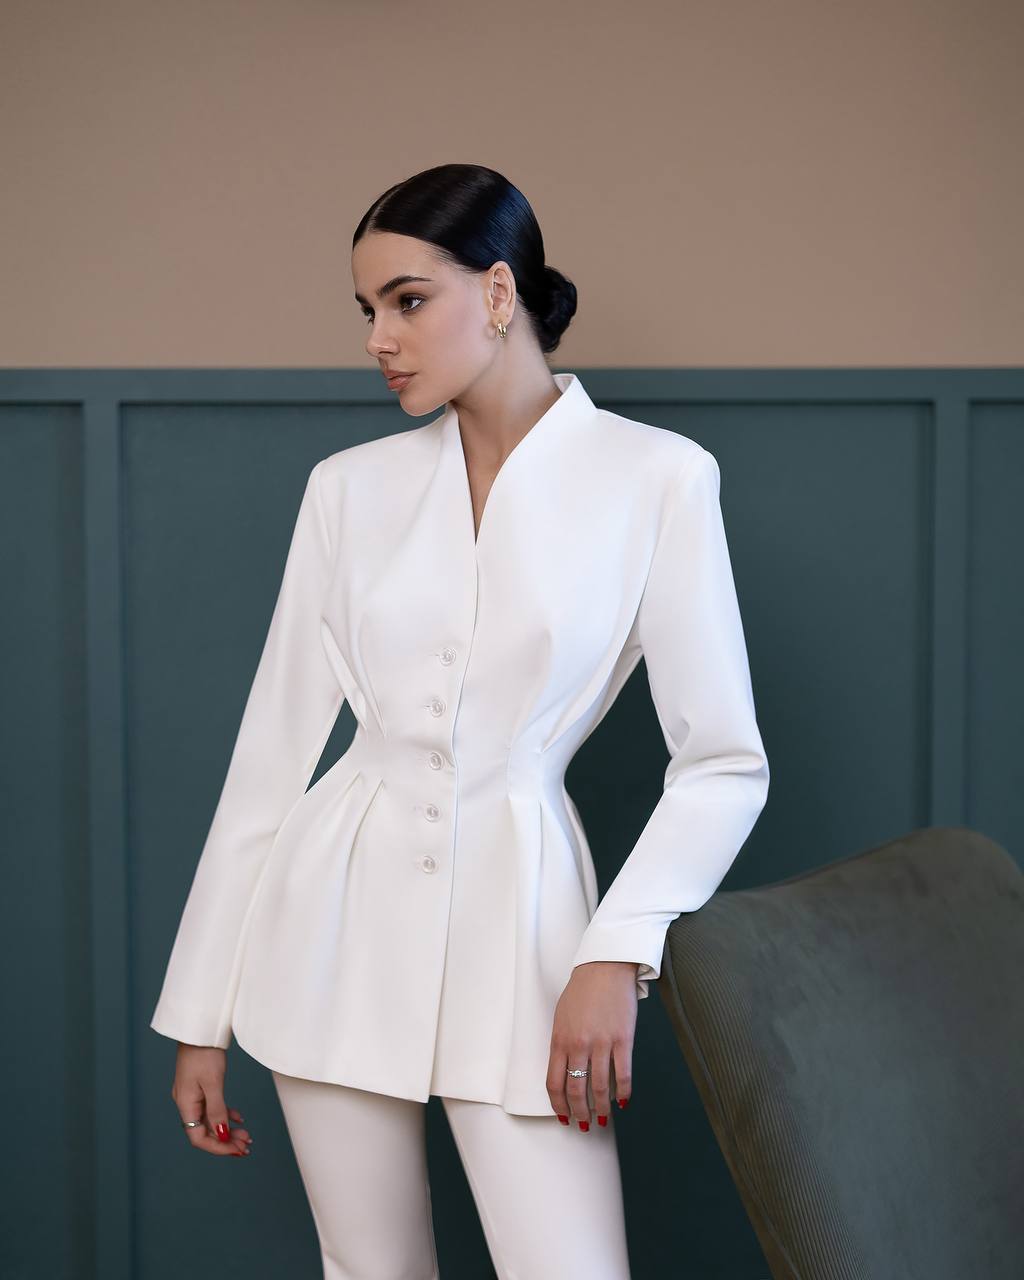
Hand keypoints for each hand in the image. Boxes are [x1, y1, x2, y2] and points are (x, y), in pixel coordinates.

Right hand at [170, 1043, 252, 1156]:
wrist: (200, 1029)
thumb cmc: (204, 1053)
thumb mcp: (213, 1083)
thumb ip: (217, 1111)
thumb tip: (222, 1136)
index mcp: (186, 1105)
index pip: (199, 1137)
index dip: (218, 1147)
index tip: (238, 1149)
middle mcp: (187, 1103)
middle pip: (205, 1131)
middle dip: (226, 1140)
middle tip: (248, 1145)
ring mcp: (193, 1094)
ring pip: (211, 1120)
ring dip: (228, 1130)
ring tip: (247, 1135)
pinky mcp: (200, 1086)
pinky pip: (213, 1107)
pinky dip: (225, 1114)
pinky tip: (238, 1118)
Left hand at [546, 961, 637, 1129]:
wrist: (604, 967)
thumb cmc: (581, 990)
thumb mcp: (561, 1016)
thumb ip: (561, 1044)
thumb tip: (565, 1071)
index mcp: (560, 1039)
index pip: (554, 1083)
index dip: (559, 1106)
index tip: (564, 1117)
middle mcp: (579, 1044)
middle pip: (576, 1090)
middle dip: (580, 1113)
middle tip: (584, 1125)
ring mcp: (602, 1043)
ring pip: (599, 1087)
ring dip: (601, 1108)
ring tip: (603, 1119)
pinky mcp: (623, 1039)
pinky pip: (623, 1074)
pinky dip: (623, 1092)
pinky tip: (623, 1102)